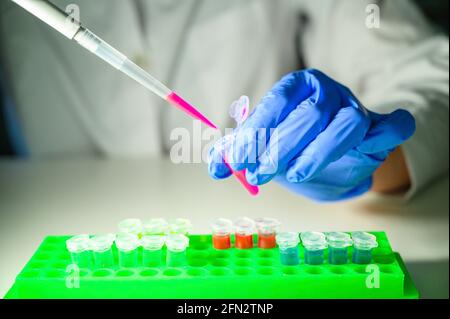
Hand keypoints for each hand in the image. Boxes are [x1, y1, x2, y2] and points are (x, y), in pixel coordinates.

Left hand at [208, 69, 414, 200]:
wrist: (330, 156)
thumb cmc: (292, 146)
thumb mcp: (262, 146)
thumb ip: (238, 152)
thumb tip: (216, 167)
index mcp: (297, 87)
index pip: (276, 102)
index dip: (256, 131)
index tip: (239, 160)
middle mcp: (327, 93)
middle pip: (310, 114)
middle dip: (280, 147)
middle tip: (257, 175)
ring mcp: (356, 108)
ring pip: (348, 123)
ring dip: (318, 153)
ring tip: (293, 176)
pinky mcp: (380, 128)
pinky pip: (394, 126)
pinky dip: (386, 135)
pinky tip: (364, 155)